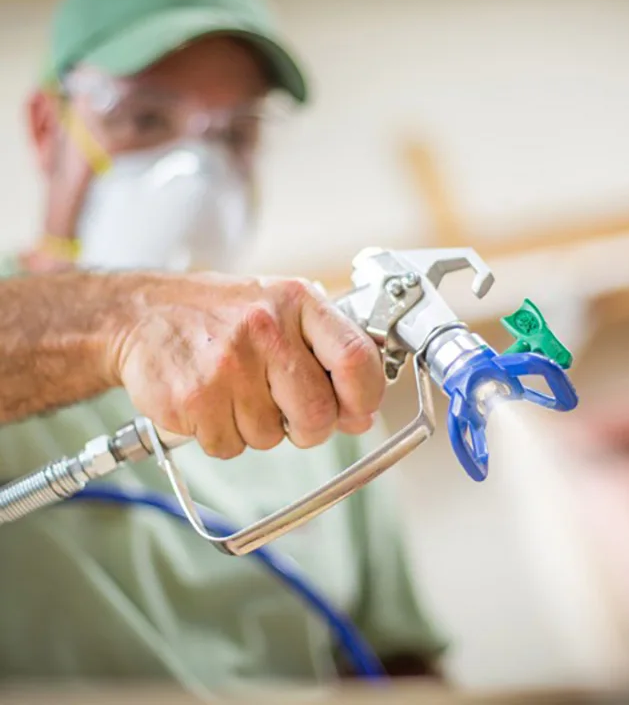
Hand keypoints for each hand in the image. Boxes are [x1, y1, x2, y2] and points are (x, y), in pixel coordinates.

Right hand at [109, 273, 384, 458]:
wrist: (143, 314)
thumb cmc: (221, 314)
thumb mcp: (282, 309)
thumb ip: (328, 353)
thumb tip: (360, 415)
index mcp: (297, 301)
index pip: (357, 358)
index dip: (365, 397)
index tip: (357, 410)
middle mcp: (265, 329)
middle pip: (317, 414)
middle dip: (307, 426)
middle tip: (285, 408)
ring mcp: (227, 365)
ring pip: (271, 438)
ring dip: (257, 427)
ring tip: (235, 389)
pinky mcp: (193, 399)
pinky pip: (229, 447)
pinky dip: (222, 435)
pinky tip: (210, 400)